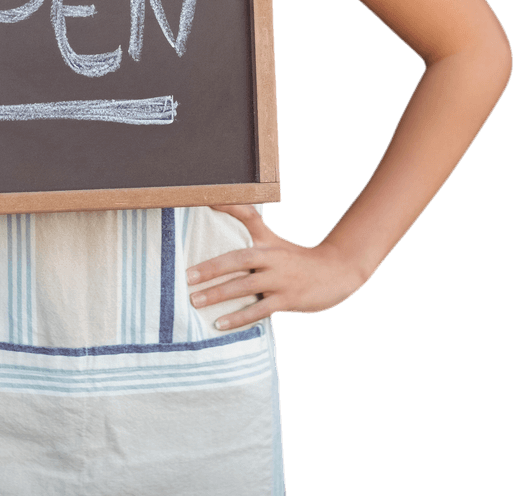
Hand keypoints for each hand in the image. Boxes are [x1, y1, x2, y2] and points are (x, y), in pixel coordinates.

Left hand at [186, 204, 366, 329]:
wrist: (337, 272)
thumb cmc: (298, 260)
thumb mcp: (276, 245)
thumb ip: (252, 243)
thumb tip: (223, 241)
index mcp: (269, 241)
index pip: (249, 216)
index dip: (230, 206)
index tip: (207, 200)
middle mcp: (273, 257)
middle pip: (238, 259)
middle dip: (212, 268)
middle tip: (188, 276)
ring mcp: (280, 279)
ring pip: (245, 286)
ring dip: (219, 294)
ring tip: (196, 300)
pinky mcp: (288, 299)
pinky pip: (258, 310)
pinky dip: (238, 318)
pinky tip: (220, 324)